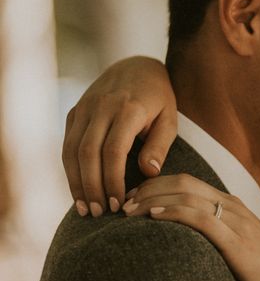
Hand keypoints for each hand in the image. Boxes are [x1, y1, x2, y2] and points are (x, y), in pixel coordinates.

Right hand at [63, 57, 177, 215]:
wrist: (137, 66)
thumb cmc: (159, 98)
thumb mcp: (170, 118)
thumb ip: (160, 145)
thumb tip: (148, 173)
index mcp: (128, 109)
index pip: (113, 151)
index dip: (113, 180)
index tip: (119, 204)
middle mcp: (101, 107)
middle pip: (87, 153)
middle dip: (91, 187)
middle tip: (99, 214)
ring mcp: (84, 108)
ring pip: (71, 150)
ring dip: (76, 182)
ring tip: (85, 209)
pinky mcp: (74, 112)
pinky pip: (67, 144)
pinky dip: (70, 170)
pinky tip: (78, 190)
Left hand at [123, 174, 259, 280]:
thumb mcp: (239, 249)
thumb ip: (219, 240)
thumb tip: (191, 247)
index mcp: (232, 205)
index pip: (187, 182)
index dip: (156, 186)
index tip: (132, 200)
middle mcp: (232, 206)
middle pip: (182, 182)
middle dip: (148, 188)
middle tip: (122, 202)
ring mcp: (234, 221)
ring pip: (186, 195)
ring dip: (152, 199)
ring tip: (128, 211)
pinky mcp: (234, 239)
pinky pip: (198, 217)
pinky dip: (172, 212)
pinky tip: (152, 218)